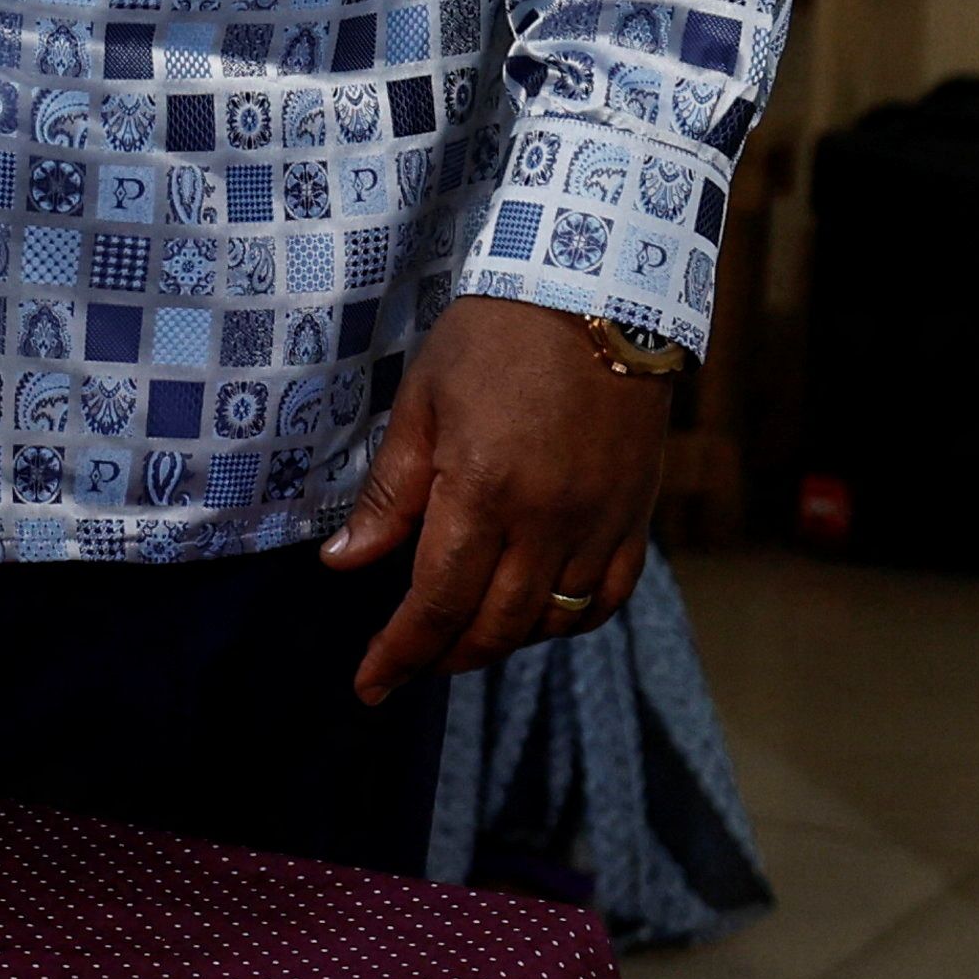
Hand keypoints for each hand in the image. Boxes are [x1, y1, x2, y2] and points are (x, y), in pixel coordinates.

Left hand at [322, 293, 677, 701]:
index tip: (371, 685)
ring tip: (467, 635)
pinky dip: (570, 621)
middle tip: (413, 663)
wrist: (597, 293)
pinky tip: (540, 614)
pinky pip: (606, 597)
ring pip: (550, 622)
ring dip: (503, 642)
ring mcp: (598, 521)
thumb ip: (389, 494)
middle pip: (494, 627)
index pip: (435, 602)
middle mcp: (546, 520)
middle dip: (446, 657)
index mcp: (483, 490)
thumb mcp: (422, 401)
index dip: (400, 654)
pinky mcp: (634, 515)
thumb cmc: (494, 337)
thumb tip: (344, 564)